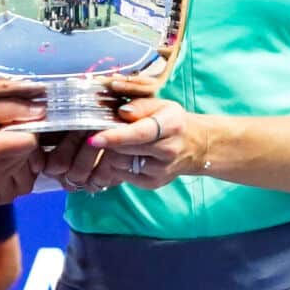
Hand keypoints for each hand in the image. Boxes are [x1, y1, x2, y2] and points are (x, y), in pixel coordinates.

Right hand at [0, 94, 45, 203]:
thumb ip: (15, 110)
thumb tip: (44, 111)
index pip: (31, 142)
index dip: (28, 129)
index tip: (14, 121)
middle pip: (28, 157)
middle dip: (23, 142)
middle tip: (3, 131)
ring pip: (25, 172)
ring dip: (21, 157)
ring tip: (2, 144)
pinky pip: (15, 185)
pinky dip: (14, 171)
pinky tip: (0, 158)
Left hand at [80, 93, 209, 193]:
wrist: (196, 146)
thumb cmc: (173, 122)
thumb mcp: (161, 105)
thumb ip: (140, 106)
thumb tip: (121, 112)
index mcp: (171, 125)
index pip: (140, 133)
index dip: (115, 136)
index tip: (94, 139)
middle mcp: (168, 150)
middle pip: (125, 149)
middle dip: (111, 141)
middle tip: (107, 131)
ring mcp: (161, 170)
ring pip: (120, 163)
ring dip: (114, 153)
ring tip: (123, 144)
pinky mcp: (154, 183)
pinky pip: (123, 175)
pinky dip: (119, 165)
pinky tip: (130, 156)